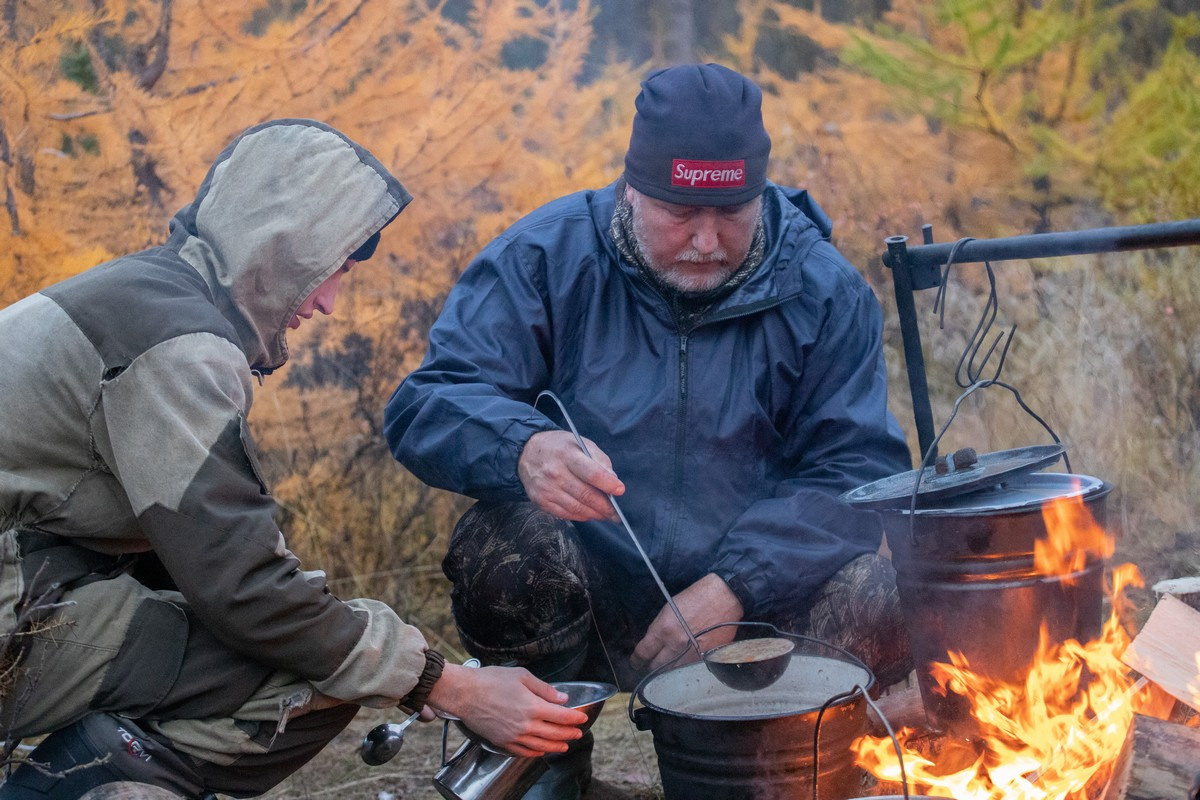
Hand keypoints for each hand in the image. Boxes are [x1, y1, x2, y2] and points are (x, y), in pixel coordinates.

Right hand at [426, 664, 587, 756]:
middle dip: (569, 734)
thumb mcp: (522, 676)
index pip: (562, 716)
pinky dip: (536, 753)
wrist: (465, 694)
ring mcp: (514, 736)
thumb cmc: (491, 681)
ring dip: (556, 746)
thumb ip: (544, 689)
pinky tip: (541, 751)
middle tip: (578, 733)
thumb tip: (563, 698)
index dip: (575, 718)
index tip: (583, 717)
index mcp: (533, 707)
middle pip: (555, 734)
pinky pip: (523, 752)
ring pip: (541, 746)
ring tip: (564, 746)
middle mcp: (526, 725)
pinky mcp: (502, 742)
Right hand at [518, 430, 624, 521]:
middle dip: (605, 506)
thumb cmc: (559, 448)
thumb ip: (599, 460)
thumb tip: (613, 480)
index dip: (608, 484)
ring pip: (577, 508)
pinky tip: (588, 513)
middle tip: (616, 513)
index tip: (620, 490)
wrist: (527, 453)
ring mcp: (546, 489)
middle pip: (586, 495)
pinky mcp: (541, 501)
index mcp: (567, 455)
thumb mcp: (581, 443)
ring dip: (595, 514)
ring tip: (605, 515)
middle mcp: (555, 473)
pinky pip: (566, 514)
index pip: (591, 473)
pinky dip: (580, 516)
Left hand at [631, 573, 743, 672]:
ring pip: (672, 674)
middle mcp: (676, 645)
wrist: (725, 598)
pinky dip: (684, 670)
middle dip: (650, 668)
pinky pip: (689, 670)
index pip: (643, 653)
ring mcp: (692, 655)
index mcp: (664, 629)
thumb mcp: (669, 609)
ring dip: (666, 672)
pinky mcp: (706, 659)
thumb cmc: (696, 597)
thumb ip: (658, 629)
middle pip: (656, 668)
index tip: (635, 662)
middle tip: (649, 667)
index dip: (636, 660)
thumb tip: (652, 645)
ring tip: (664, 669)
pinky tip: (682, 666)